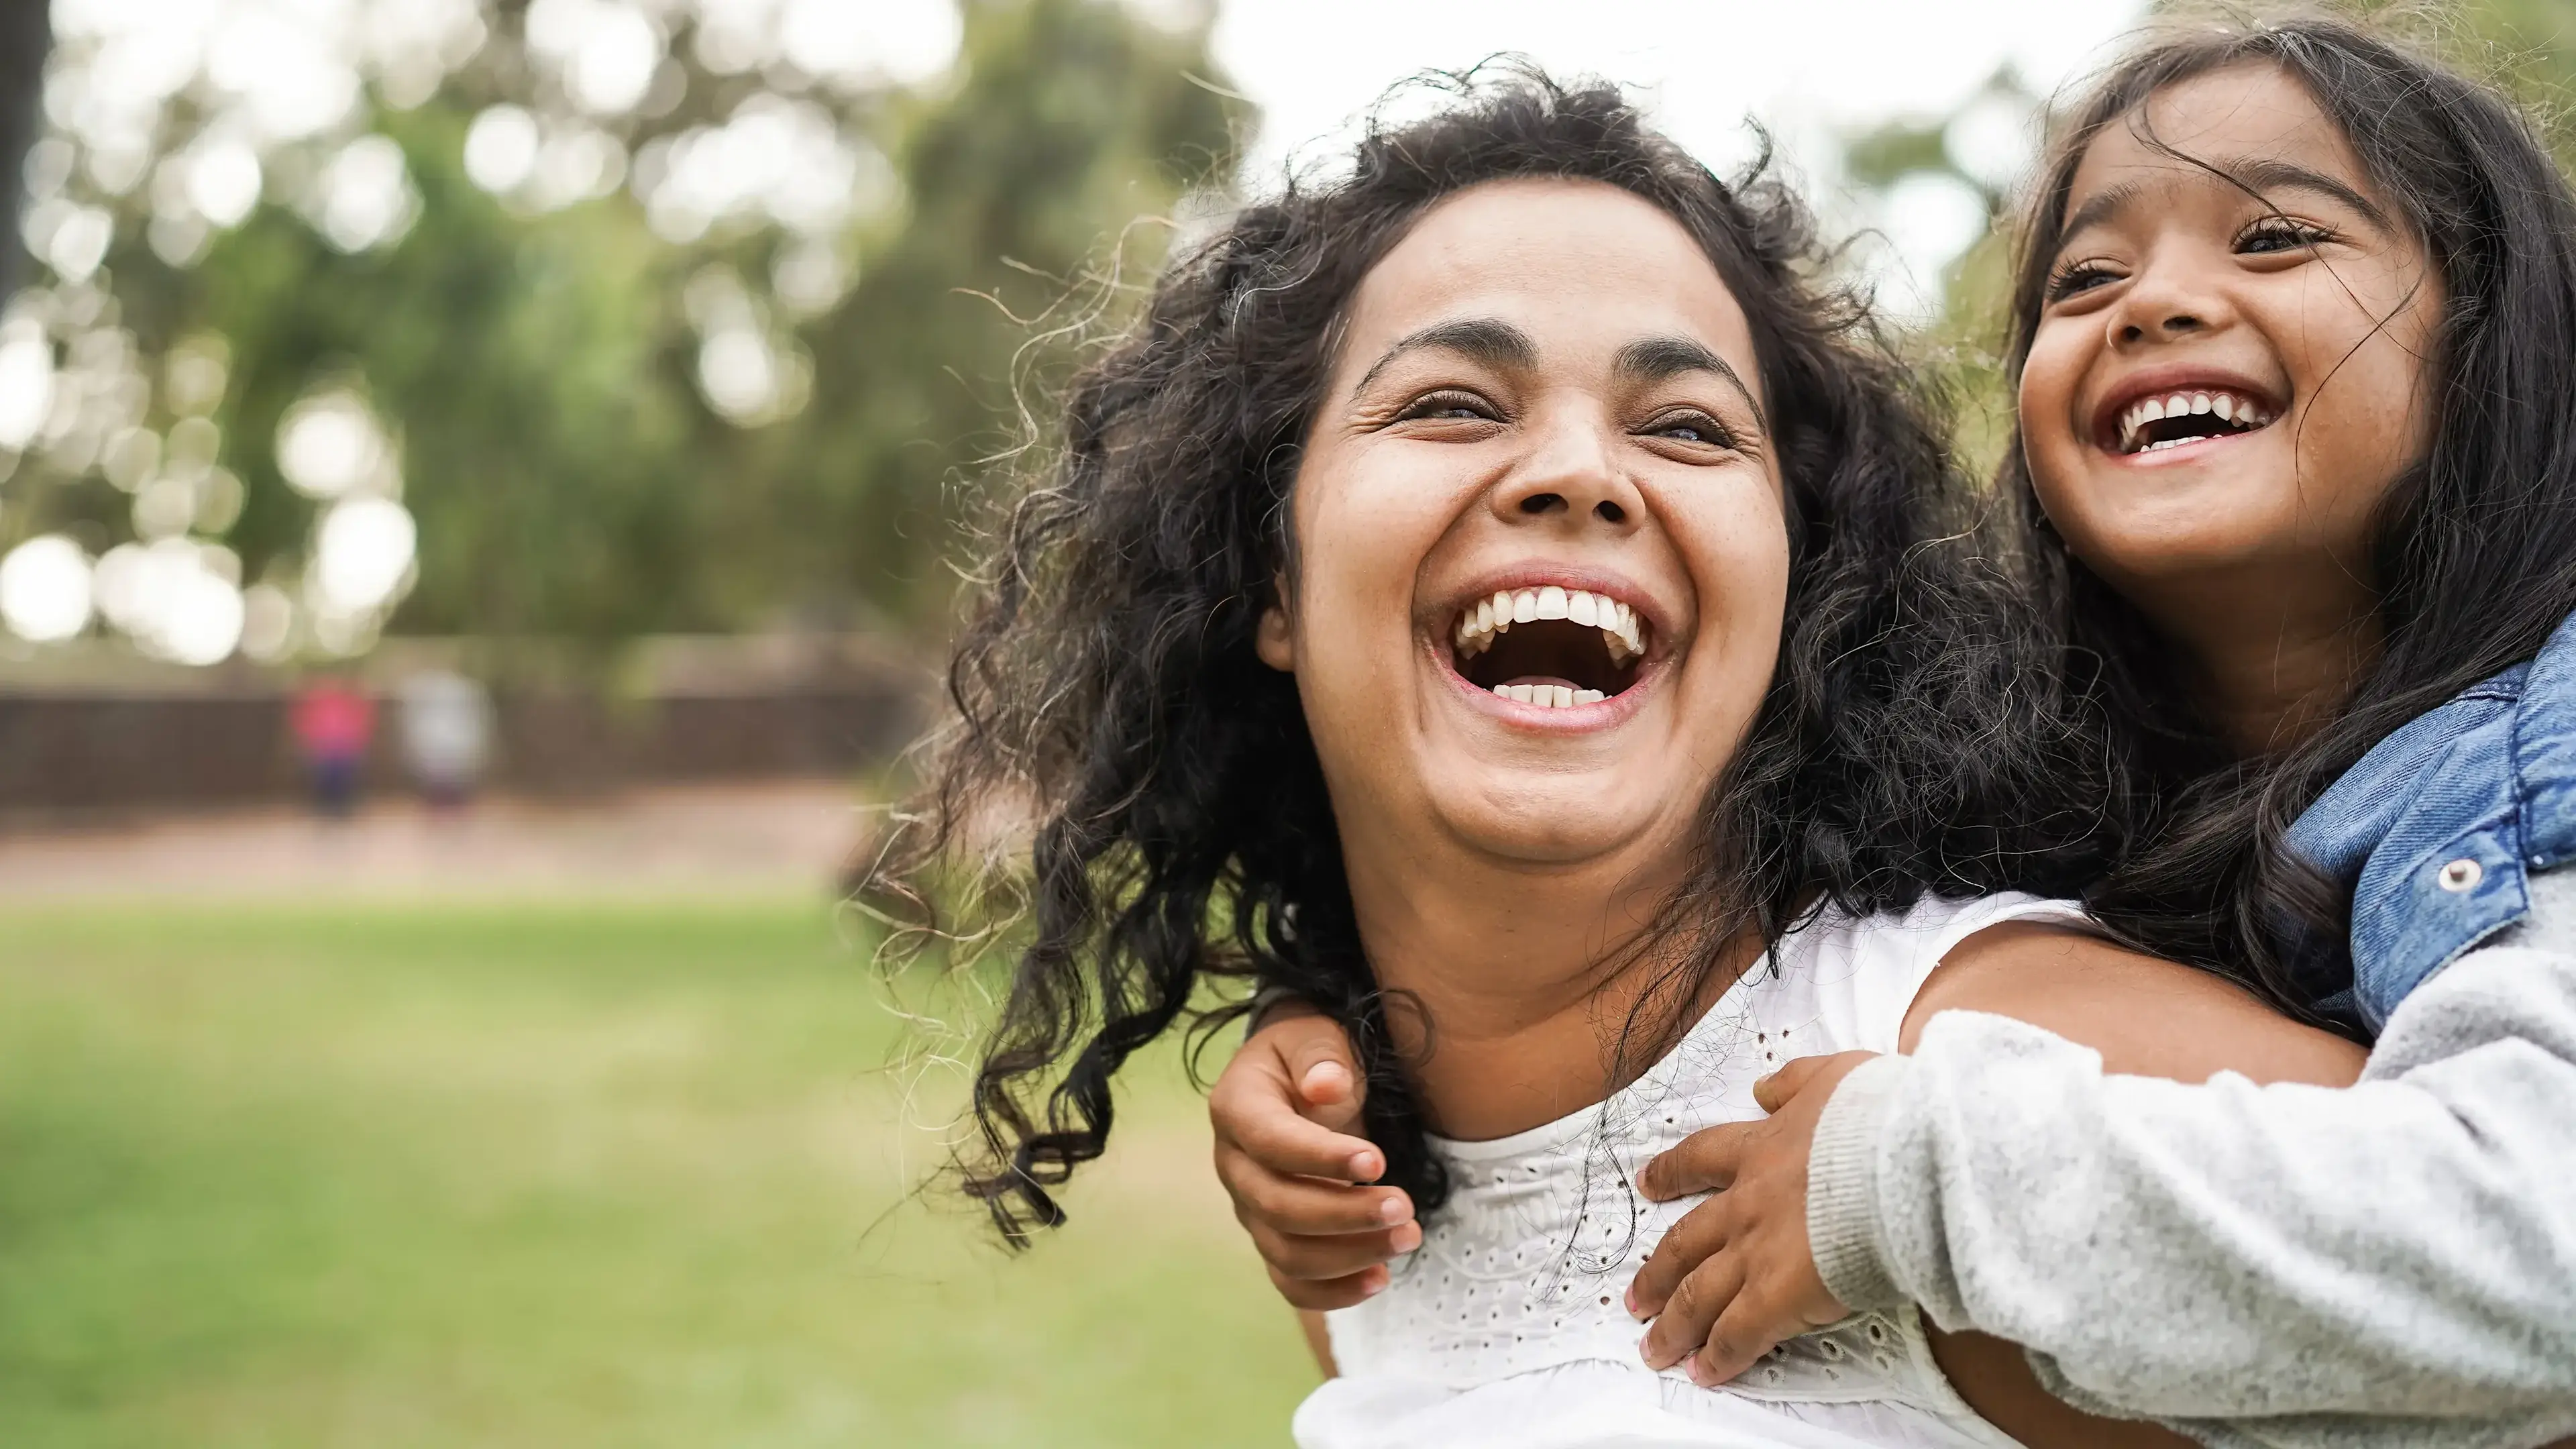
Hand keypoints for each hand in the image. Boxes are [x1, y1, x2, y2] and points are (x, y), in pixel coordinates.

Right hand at [1210, 1004, 1418, 1309]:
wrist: (1301, 1080)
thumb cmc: (1311, 1056)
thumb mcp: (1315, 1036)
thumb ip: (1321, 1056)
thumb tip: (1326, 1086)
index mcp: (1236, 1108)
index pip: (1270, 1142)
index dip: (1320, 1157)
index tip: (1378, 1161)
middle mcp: (1234, 1165)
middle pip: (1277, 1207)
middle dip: (1345, 1214)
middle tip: (1405, 1208)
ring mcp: (1250, 1209)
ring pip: (1286, 1252)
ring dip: (1350, 1255)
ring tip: (1409, 1237)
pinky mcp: (1273, 1239)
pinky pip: (1292, 1281)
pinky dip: (1334, 1291)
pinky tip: (1381, 1278)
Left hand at [1627, 1051, 1876, 1383]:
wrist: (1901, 1158)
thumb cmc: (1880, 1117)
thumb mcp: (1832, 1077)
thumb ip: (1794, 1082)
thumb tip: (1763, 1087)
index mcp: (1761, 1149)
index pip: (1701, 1159)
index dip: (1671, 1173)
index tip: (1648, 1184)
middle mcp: (1747, 1204)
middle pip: (1684, 1242)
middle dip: (1657, 1273)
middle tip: (1635, 1297)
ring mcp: (1756, 1253)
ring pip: (1697, 1295)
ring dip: (1673, 1325)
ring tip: (1654, 1348)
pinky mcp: (1777, 1296)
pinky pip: (1737, 1335)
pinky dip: (1718, 1357)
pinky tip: (1705, 1373)